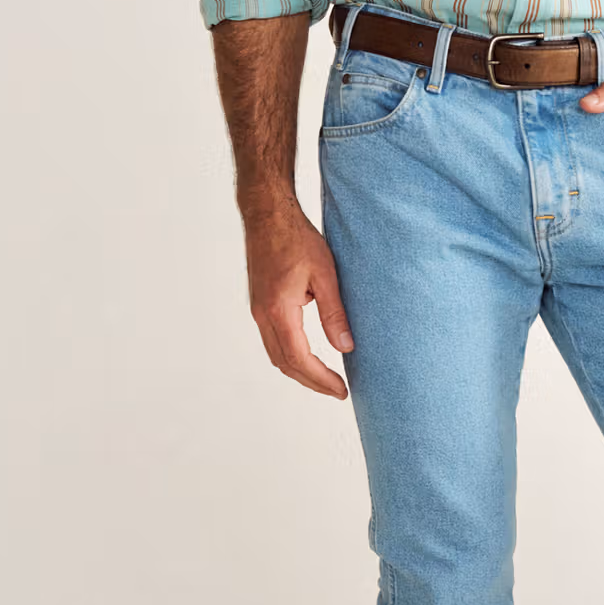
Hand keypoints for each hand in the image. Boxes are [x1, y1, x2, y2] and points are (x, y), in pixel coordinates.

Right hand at [242, 194, 352, 399]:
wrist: (267, 214)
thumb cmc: (296, 238)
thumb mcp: (325, 274)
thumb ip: (334, 313)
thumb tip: (346, 347)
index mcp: (279, 310)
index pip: (300, 359)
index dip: (321, 380)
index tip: (342, 390)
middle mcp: (263, 315)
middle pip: (284, 364)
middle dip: (311, 382)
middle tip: (338, 390)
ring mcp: (257, 310)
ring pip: (276, 354)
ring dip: (299, 371)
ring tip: (325, 379)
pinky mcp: (259, 304)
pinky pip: (272, 340)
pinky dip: (290, 355)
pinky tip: (308, 356)